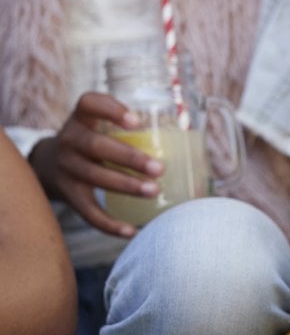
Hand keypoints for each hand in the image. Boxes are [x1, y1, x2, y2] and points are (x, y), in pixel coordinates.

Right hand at [29, 92, 163, 236]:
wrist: (49, 165)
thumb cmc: (96, 141)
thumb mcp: (102, 125)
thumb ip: (135, 129)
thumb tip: (195, 144)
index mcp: (82, 118)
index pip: (89, 103)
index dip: (111, 110)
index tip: (137, 120)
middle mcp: (70, 140)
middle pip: (97, 147)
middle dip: (130, 158)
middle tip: (160, 168)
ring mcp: (66, 168)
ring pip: (96, 177)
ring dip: (126, 186)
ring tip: (154, 191)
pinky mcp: (69, 195)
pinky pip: (88, 212)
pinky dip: (109, 224)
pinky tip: (131, 231)